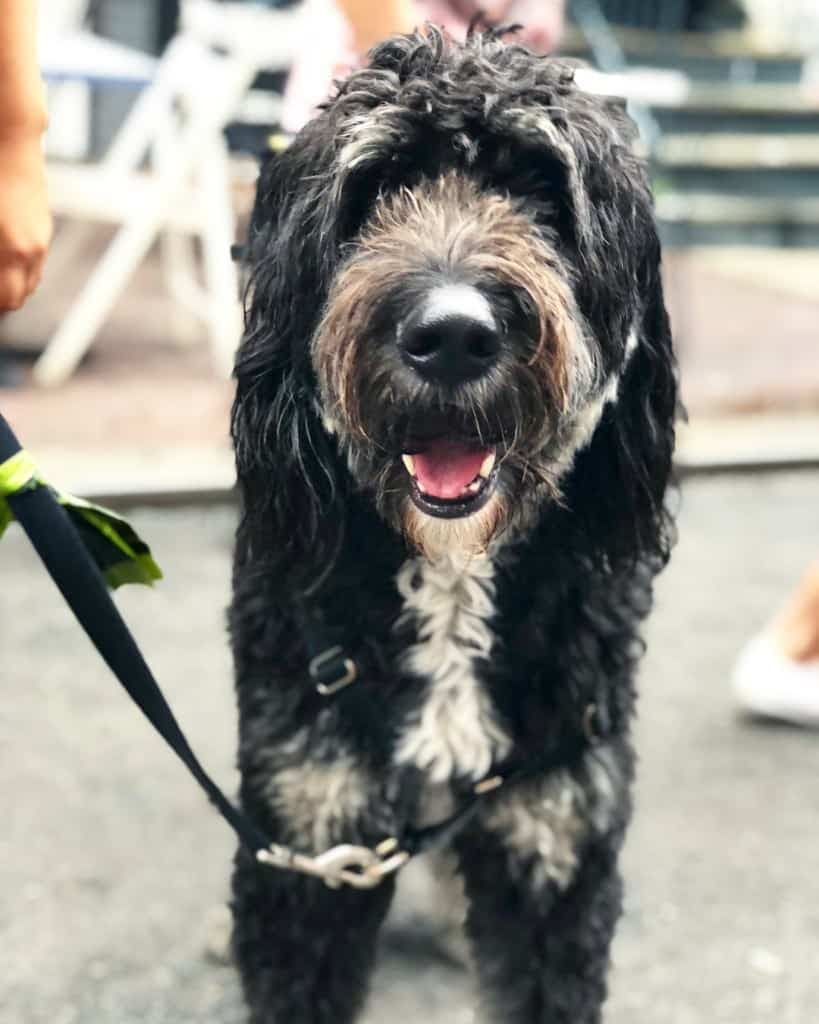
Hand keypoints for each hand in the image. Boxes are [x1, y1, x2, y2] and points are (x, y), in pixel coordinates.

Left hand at [0, 131, 51, 311]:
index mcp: (12, 251)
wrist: (11, 141)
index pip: (6, 299)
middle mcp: (32, 251)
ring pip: (29, 282)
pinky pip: (34, 263)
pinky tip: (3, 256)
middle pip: (19, 297)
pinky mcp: (42, 228)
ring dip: (11, 285)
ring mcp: (40, 239)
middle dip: (2, 299)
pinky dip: (19, 269)